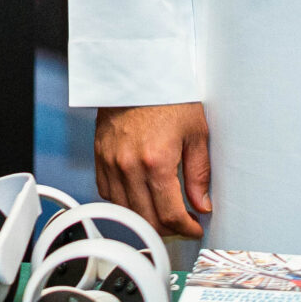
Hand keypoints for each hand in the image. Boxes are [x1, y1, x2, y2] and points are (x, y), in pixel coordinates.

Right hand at [95, 102, 212, 236]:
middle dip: (169, 229)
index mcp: (156, 161)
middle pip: (147, 219)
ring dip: (145, 219)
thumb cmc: (168, 97)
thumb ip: (199, 174)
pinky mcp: (99, 155)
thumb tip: (201, 205)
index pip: (171, 214)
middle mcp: (129, 166)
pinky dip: (123, 203)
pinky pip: (106, 192)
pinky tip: (139, 197)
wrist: (136, 73)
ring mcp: (110, 162)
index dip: (187, 228)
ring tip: (162, 213)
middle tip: (182, 223)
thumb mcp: (195, 134)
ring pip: (125, 210)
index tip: (195, 227)